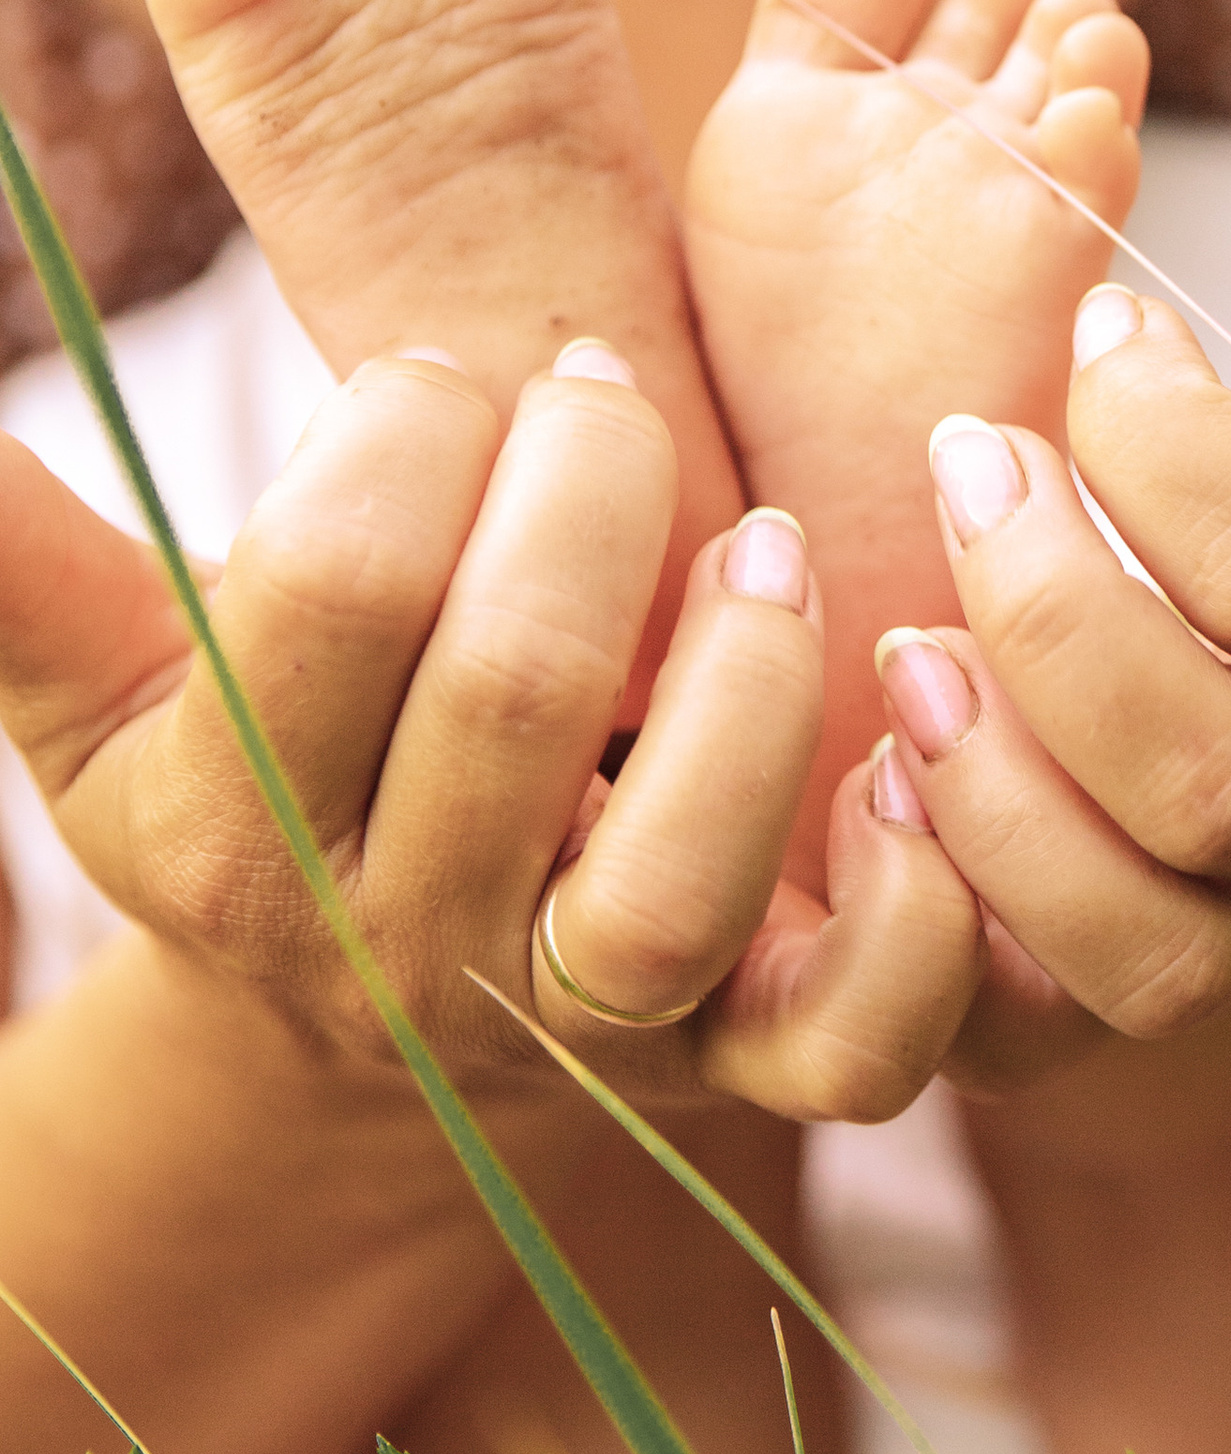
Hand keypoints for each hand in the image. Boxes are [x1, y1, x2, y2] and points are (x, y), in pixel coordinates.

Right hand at [0, 342, 986, 1118]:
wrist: (355, 1042)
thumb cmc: (254, 788)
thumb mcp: (107, 693)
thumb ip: (14, 566)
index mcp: (236, 830)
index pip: (333, 594)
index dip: (410, 439)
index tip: (443, 383)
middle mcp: (406, 944)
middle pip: (516, 695)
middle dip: (586, 493)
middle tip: (612, 389)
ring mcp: (587, 1030)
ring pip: (674, 885)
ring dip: (748, 679)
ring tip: (769, 542)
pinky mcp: (750, 1070)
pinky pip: (855, 1045)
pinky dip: (917, 918)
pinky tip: (908, 759)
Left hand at [868, 101, 1230, 1038]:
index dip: (1183, 450)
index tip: (1110, 319)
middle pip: (1221, 782)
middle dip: (1069, 618)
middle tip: (967, 460)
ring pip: (1139, 950)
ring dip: (998, 803)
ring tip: (906, 649)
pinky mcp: (1129, 1002)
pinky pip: (1030, 1043)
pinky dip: (940, 934)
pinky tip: (880, 774)